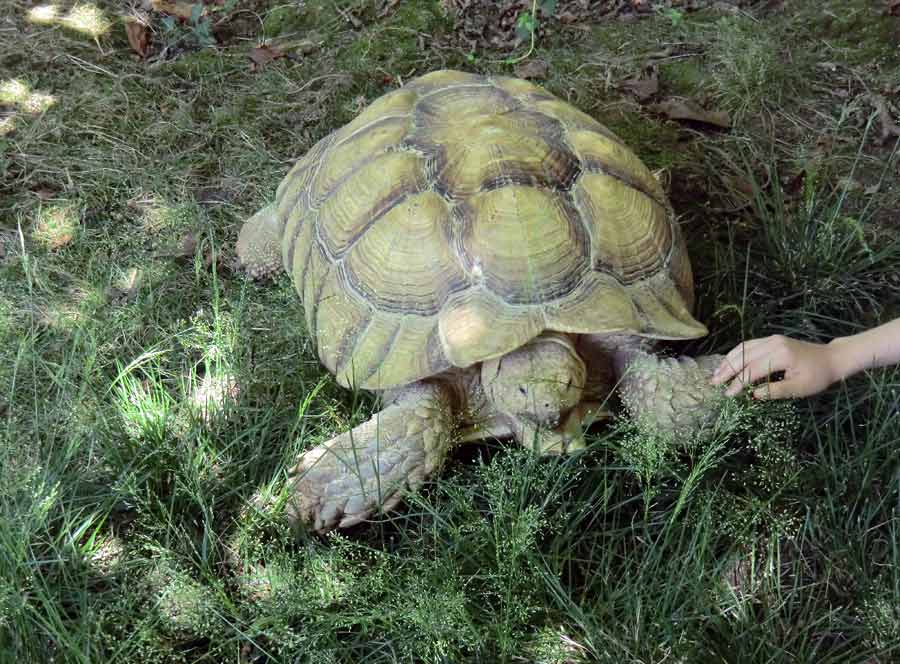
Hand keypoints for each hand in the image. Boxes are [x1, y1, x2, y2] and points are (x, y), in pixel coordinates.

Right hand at [710, 335, 841, 398]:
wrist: (832, 359)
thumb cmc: (818, 376)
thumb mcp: (800, 389)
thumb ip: (775, 391)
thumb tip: (753, 395)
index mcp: (781, 355)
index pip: (753, 369)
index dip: (738, 382)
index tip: (728, 395)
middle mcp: (773, 343)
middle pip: (744, 356)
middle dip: (727, 370)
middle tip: (713, 383)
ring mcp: (771, 339)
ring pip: (743, 348)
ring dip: (728, 361)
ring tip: (716, 374)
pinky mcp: (771, 339)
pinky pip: (748, 345)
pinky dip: (736, 354)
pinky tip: (728, 363)